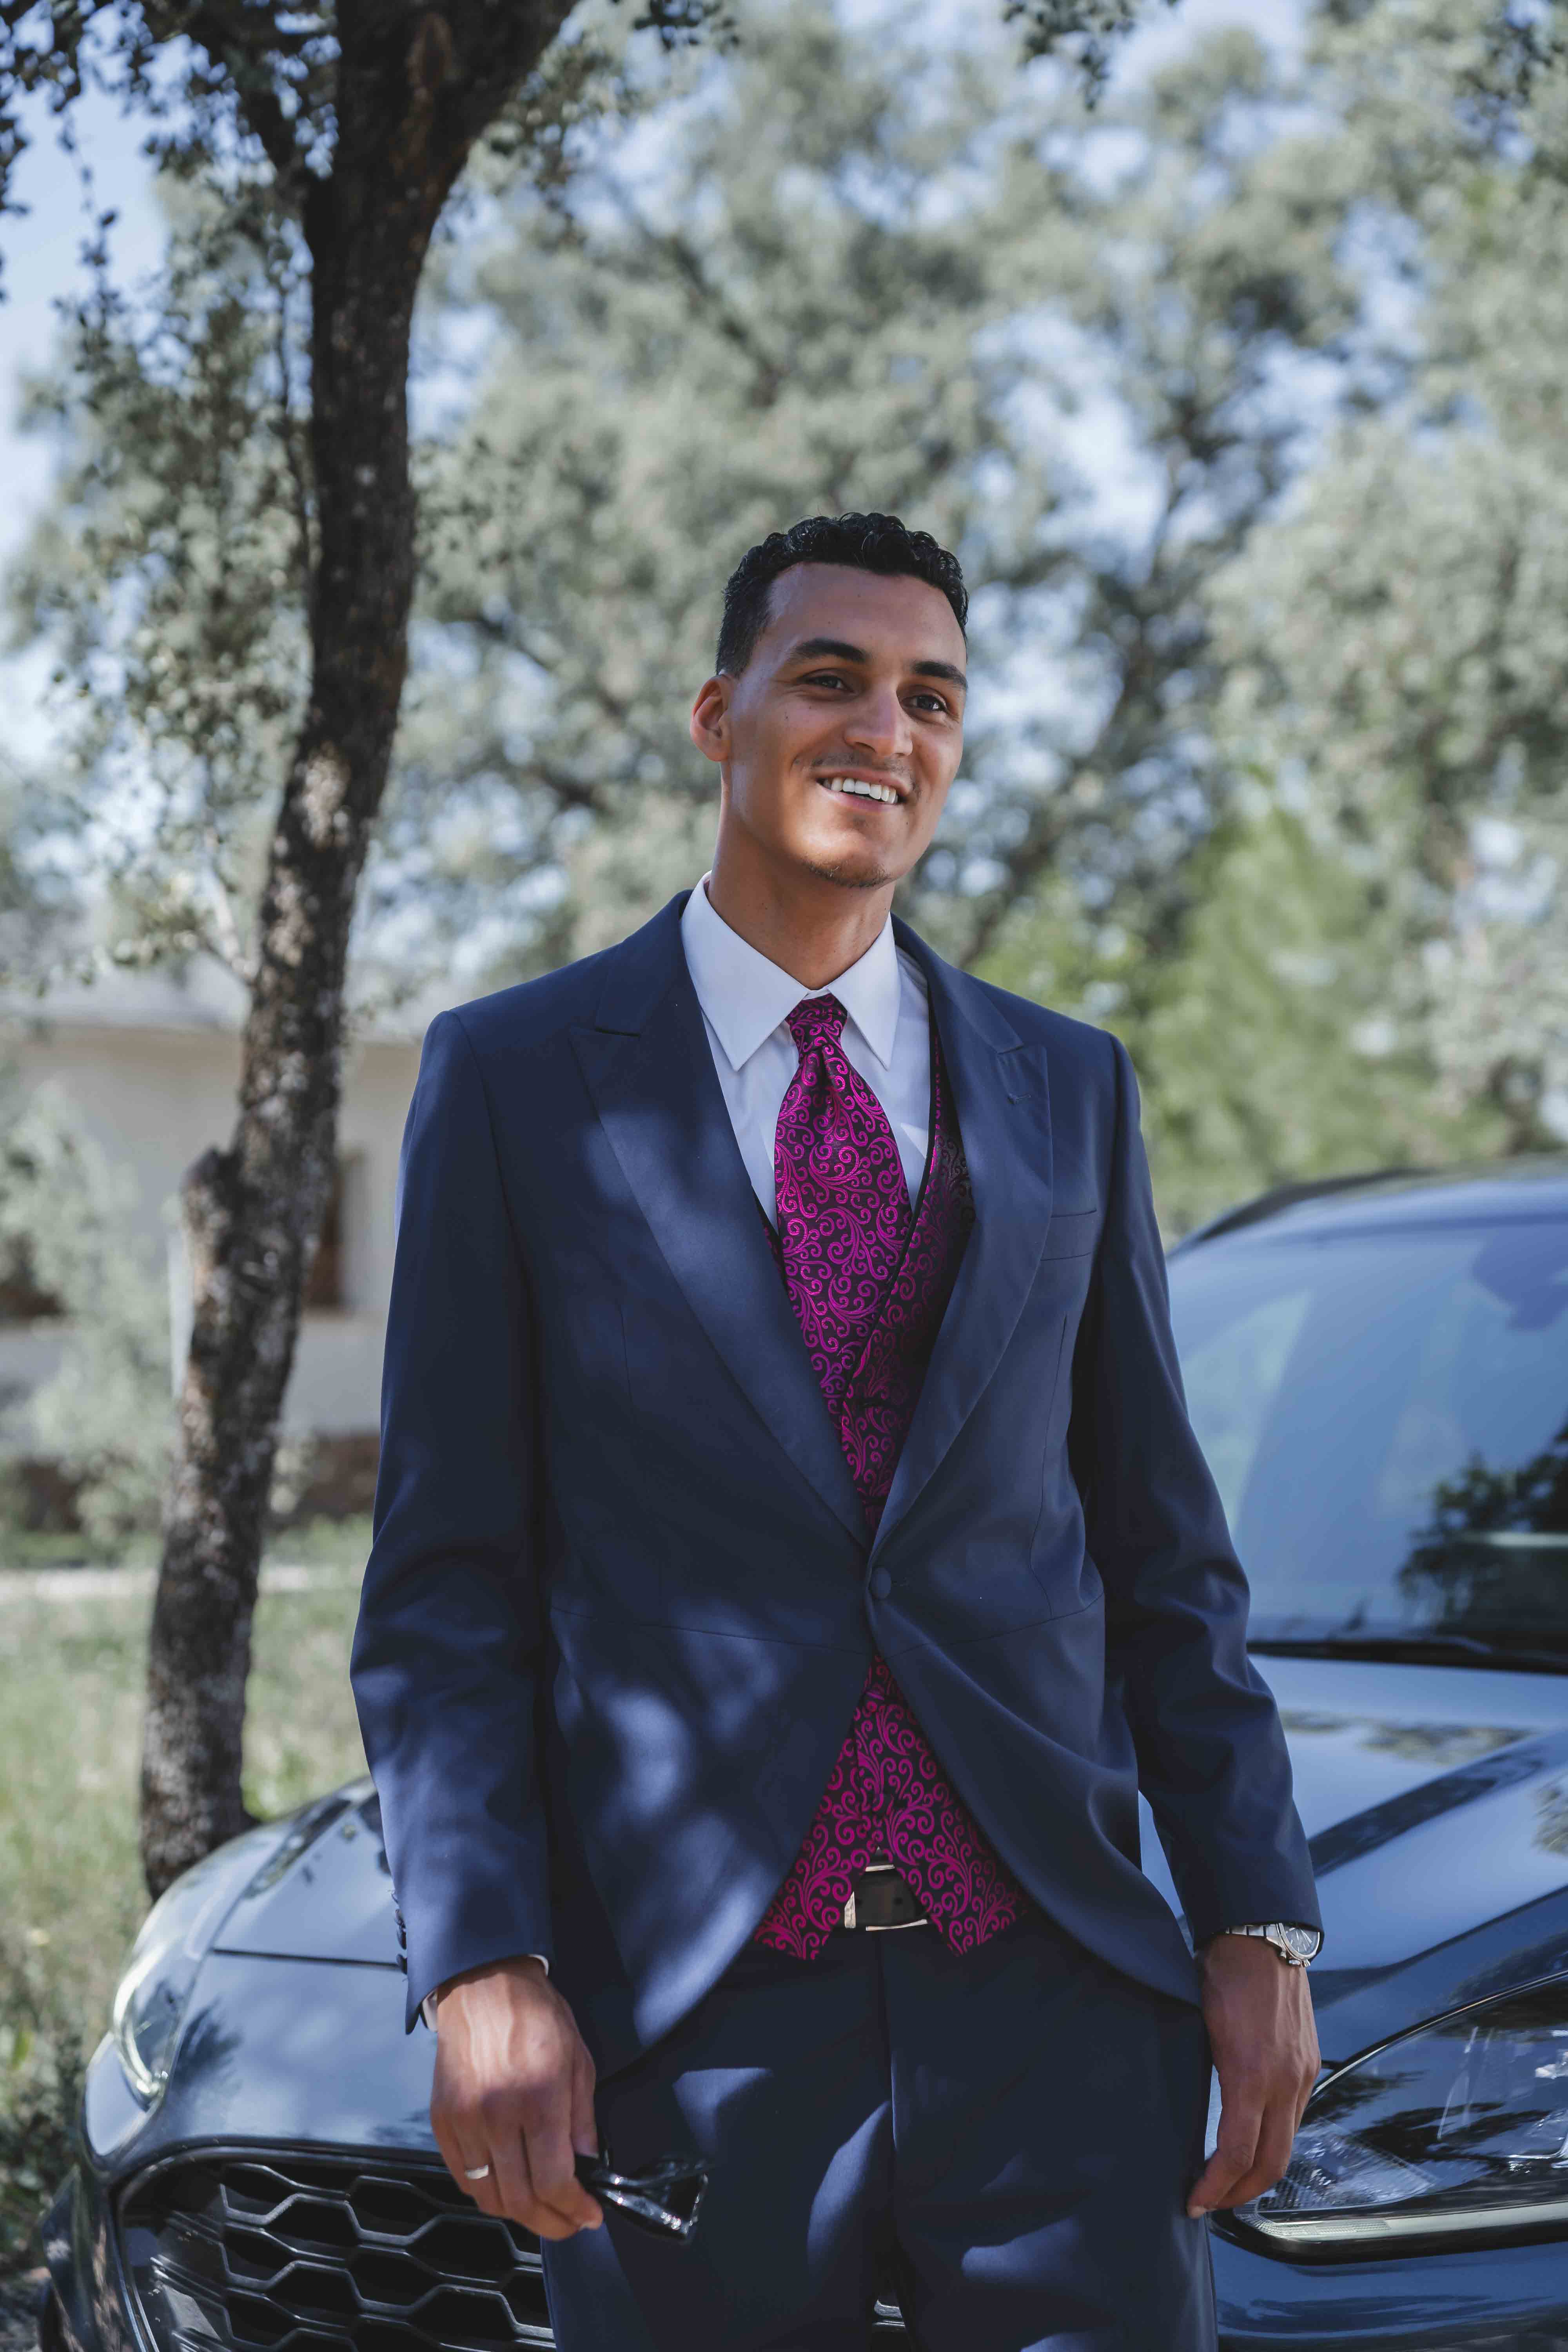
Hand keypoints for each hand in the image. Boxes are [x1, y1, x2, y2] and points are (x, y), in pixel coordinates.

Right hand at [429, 1955, 603, 2240]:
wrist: (484, 1984)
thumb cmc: (537, 2016)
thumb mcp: (579, 2061)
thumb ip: (583, 2119)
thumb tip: (588, 2167)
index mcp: (538, 2098)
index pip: (555, 2181)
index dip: (574, 2210)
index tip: (589, 2215)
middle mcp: (497, 2115)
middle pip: (521, 2199)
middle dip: (552, 2222)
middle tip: (570, 2222)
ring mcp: (464, 2121)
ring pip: (490, 2196)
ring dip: (520, 2213)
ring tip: (542, 2209)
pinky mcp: (443, 2121)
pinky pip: (464, 2178)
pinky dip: (487, 2193)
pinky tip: (509, 2187)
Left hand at [1187, 1935, 1319, 2217]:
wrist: (1261, 1934)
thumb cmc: (1220, 1973)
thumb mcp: (1196, 2025)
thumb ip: (1200, 2073)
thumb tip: (1189, 2114)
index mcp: (1250, 2074)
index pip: (1235, 2152)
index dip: (1213, 2185)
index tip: (1193, 2201)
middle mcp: (1285, 2082)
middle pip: (1270, 2164)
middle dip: (1240, 2194)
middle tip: (1210, 2203)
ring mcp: (1302, 2073)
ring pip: (1287, 2142)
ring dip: (1259, 2170)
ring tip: (1228, 2181)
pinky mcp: (1309, 2063)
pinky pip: (1295, 2116)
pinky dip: (1273, 2138)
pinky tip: (1251, 2140)